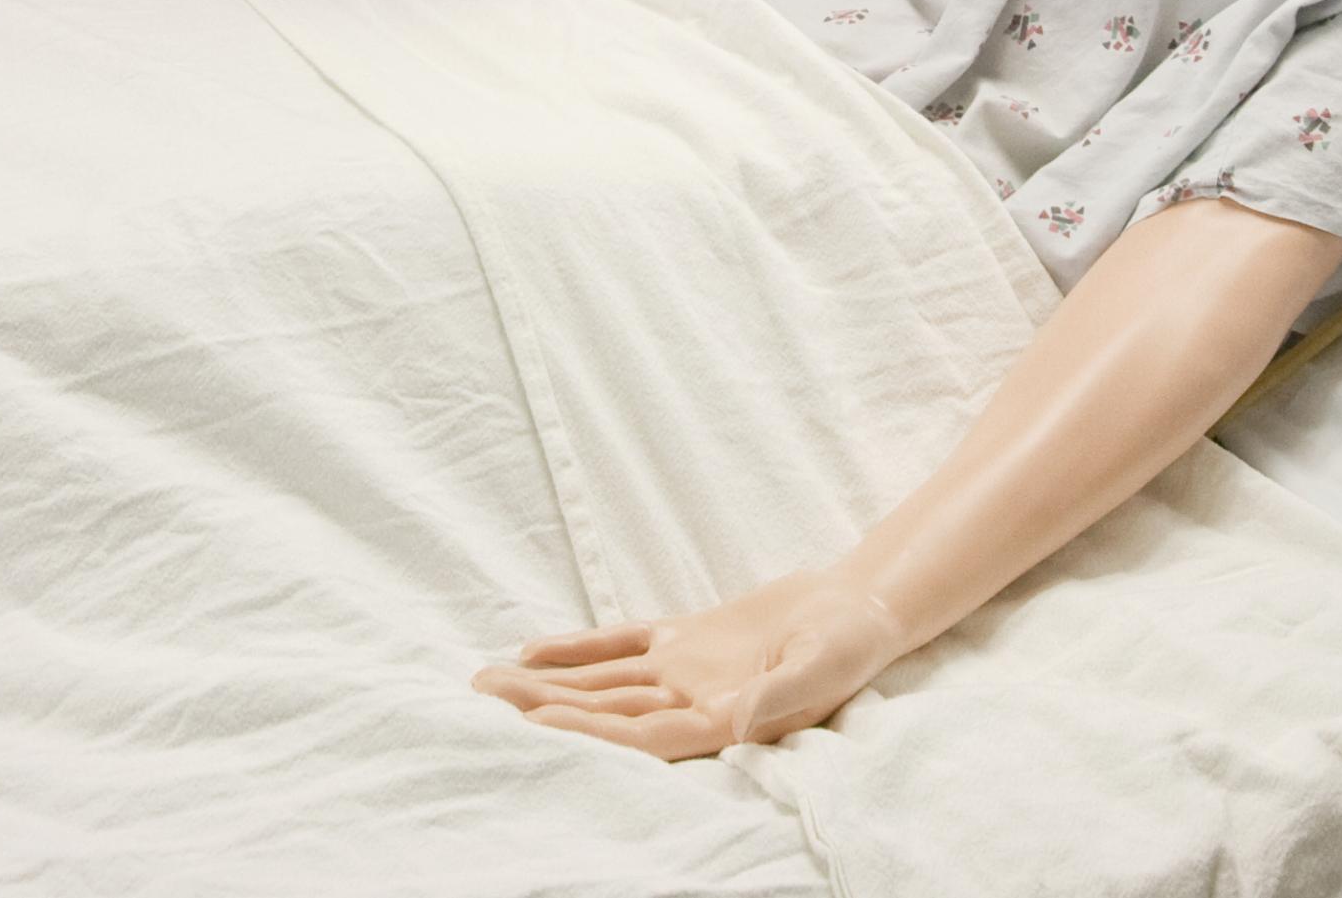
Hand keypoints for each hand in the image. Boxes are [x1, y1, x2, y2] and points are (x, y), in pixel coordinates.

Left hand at [475, 566, 914, 759]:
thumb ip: (781, 693)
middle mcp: (692, 702)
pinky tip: (531, 652)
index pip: (642, 736)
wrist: (860, 605)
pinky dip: (577, 649)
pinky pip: (621, 644)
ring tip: (487, 685)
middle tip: (482, 699)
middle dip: (545, 708)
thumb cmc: (850, 641)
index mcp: (723, 721)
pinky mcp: (685, 638)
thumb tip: (736, 721)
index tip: (539, 728)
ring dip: (546, 685)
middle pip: (606, 711)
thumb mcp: (825, 664)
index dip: (590, 734)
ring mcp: (684, 671)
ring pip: (603, 682)